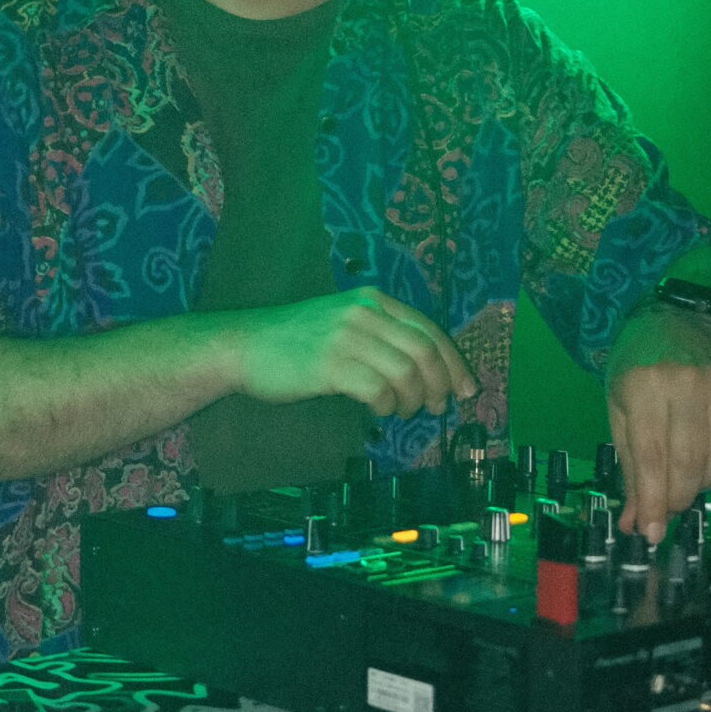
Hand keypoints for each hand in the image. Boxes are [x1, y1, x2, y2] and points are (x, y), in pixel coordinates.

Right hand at [231, 288, 476, 421]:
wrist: (244, 345)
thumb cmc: (295, 341)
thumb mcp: (343, 322)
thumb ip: (382, 335)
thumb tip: (428, 370)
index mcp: (373, 300)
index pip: (429, 329)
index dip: (454, 362)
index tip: (466, 388)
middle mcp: (364, 312)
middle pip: (425, 350)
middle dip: (440, 384)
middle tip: (436, 407)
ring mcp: (346, 337)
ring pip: (406, 372)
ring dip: (413, 399)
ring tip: (402, 411)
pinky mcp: (330, 365)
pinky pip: (378, 389)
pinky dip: (387, 406)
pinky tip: (379, 411)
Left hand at [606, 308, 710, 545]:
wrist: (678, 318)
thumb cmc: (638, 368)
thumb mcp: (620, 412)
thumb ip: (630, 468)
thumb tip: (635, 523)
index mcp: (644, 387)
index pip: (653, 458)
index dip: (654, 502)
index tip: (651, 533)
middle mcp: (687, 383)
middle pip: (690, 462)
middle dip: (678, 497)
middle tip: (667, 509)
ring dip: (703, 482)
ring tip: (685, 480)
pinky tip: (708, 452)